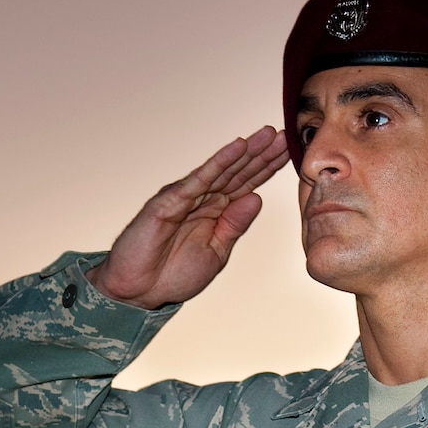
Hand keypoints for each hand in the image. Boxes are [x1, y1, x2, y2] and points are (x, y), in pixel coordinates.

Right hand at [86, 126, 287, 309]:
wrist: (138, 293)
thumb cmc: (172, 275)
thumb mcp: (216, 253)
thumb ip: (234, 226)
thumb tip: (256, 198)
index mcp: (216, 213)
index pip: (246, 186)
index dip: (267, 169)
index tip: (289, 152)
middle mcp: (202, 200)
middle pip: (238, 172)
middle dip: (262, 154)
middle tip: (285, 134)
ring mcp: (185, 198)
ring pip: (222, 170)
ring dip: (245, 151)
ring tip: (267, 134)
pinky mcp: (169, 201)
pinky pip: (199, 179)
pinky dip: (219, 162)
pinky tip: (237, 147)